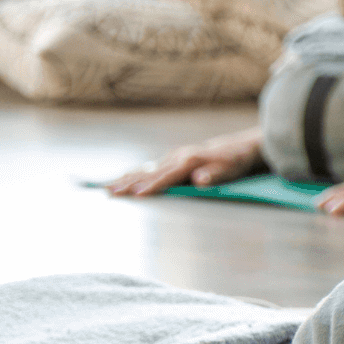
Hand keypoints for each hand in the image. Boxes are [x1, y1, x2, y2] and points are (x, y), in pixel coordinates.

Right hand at [103, 127, 265, 195]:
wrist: (236, 148)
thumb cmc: (233, 162)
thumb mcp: (229, 170)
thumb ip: (214, 176)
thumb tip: (199, 181)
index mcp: (189, 161)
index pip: (167, 177)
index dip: (151, 186)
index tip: (136, 195)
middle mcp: (177, 157)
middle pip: (149, 173)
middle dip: (129, 183)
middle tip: (110, 193)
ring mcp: (173, 158)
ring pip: (145, 170)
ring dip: (126, 179)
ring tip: (107, 188)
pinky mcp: (172, 160)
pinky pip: (149, 168)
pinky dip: (134, 174)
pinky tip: (123, 179)